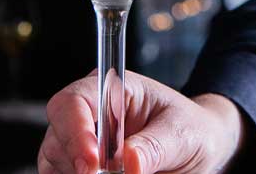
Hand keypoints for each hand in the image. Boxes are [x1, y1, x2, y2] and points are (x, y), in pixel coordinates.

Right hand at [39, 69, 245, 173]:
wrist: (201, 149)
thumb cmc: (192, 130)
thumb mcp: (183, 133)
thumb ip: (155, 145)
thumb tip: (129, 161)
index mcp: (111, 90)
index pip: (73, 101)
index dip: (76, 131)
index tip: (94, 162)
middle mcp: (89, 115)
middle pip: (57, 138)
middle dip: (77, 163)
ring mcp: (80, 145)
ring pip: (55, 164)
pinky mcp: (80, 169)